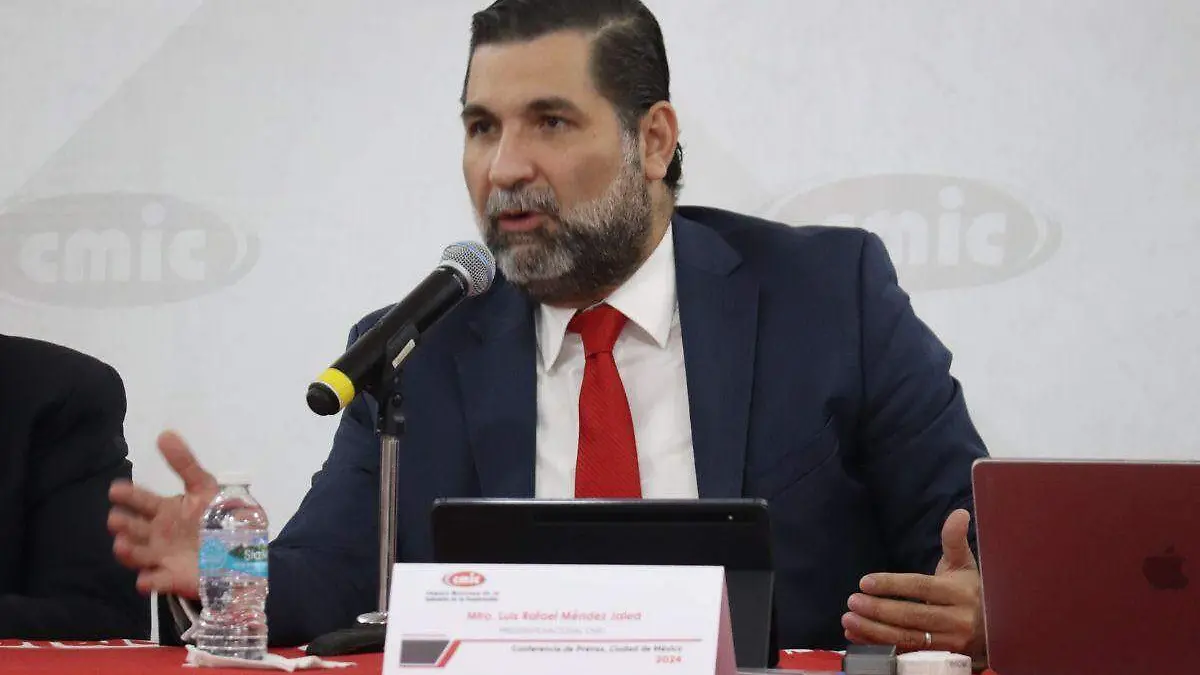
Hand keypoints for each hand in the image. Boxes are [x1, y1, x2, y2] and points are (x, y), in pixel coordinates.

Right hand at [108, 431, 217, 599]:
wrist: (238, 549)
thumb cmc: (217, 516)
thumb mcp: (205, 487)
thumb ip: (185, 464)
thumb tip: (165, 434)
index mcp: (164, 510)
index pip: (141, 500)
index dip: (128, 495)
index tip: (115, 490)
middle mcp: (157, 533)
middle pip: (133, 528)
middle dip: (122, 524)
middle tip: (116, 520)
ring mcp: (161, 556)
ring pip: (137, 554)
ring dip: (127, 552)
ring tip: (121, 546)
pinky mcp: (171, 578)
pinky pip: (156, 581)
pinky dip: (149, 581)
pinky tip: (145, 579)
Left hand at [842, 509, 985, 660]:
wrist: (995, 629)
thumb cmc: (971, 591)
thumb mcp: (964, 564)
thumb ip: (955, 540)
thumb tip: (959, 513)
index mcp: (960, 593)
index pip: (921, 587)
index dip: (892, 585)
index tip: (864, 582)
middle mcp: (957, 620)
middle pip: (912, 616)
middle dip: (879, 610)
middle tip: (852, 602)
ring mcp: (951, 643)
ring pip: (908, 638)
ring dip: (874, 632)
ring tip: (849, 621)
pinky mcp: (942, 659)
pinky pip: (908, 653)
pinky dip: (881, 646)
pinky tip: (859, 638)